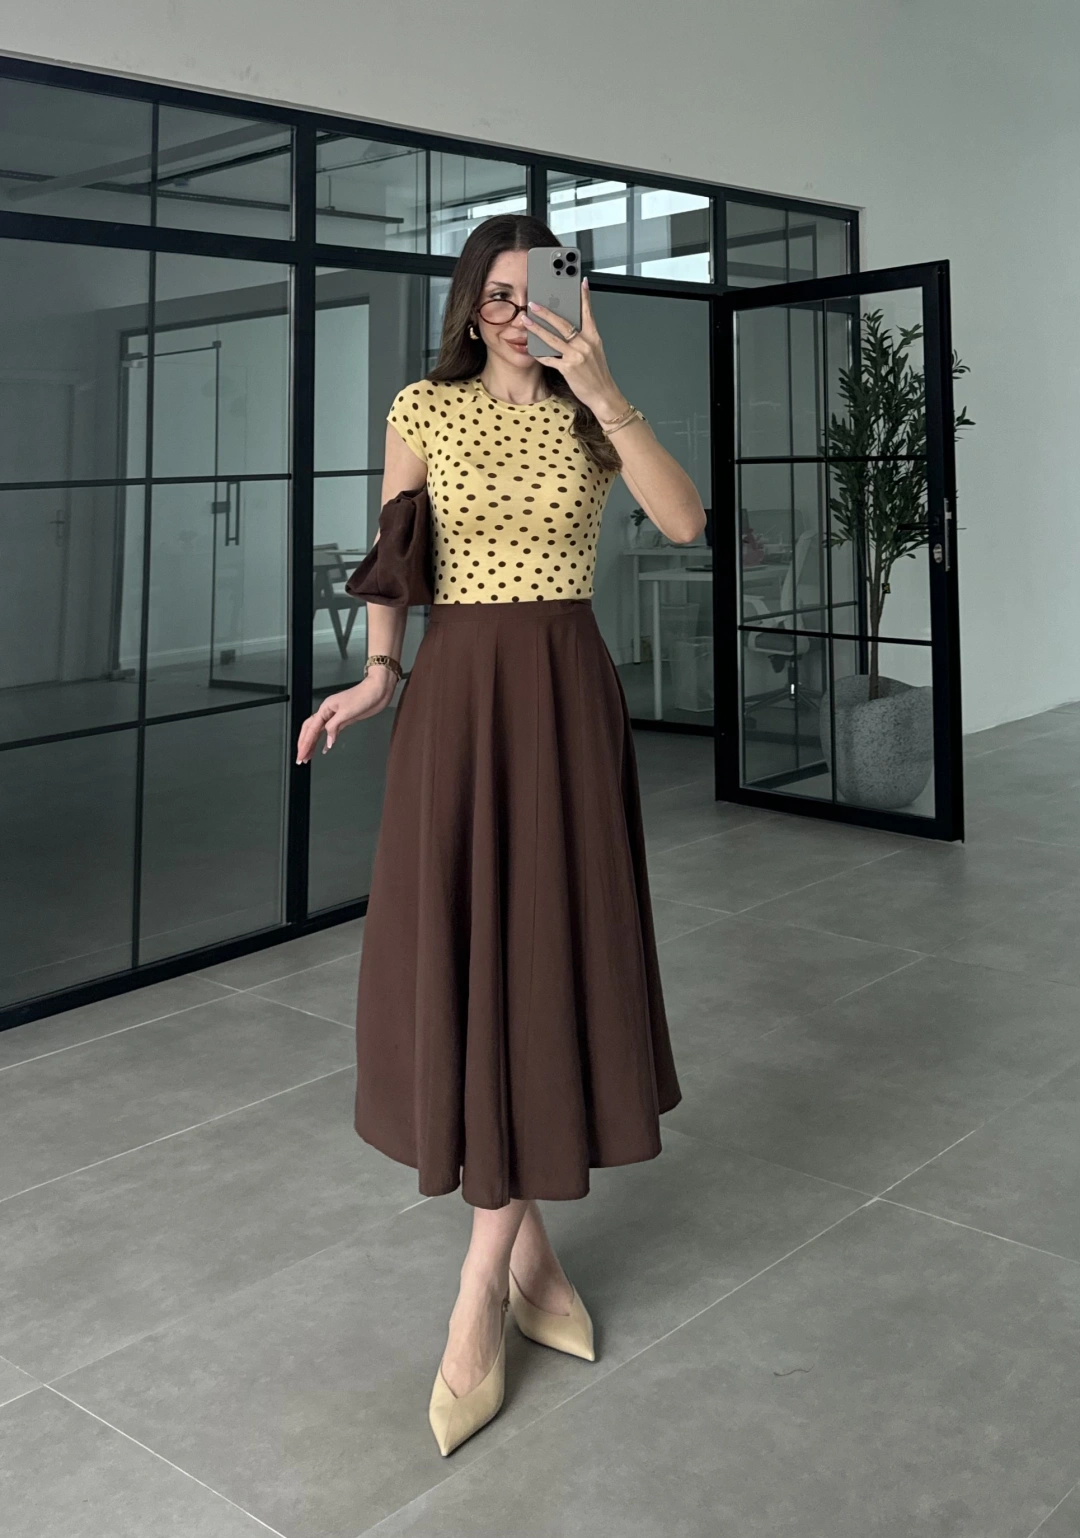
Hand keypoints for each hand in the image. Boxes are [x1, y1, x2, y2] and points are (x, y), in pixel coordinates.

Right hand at [295, 673, 395, 763]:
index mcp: (325, 708)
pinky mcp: (344, 720)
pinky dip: (326, 741)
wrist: (377, 691)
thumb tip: (328, 741)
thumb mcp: (346, 712)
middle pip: (310, 730)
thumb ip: (334, 726)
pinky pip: (330, 732)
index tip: (301, 754)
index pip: (311, 729)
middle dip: (304, 744)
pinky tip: (325, 748)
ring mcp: (335, 716)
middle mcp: (328, 712)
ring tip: (308, 756)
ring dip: (313, 744)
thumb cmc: (363, 696)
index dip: (305, 743)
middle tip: (301, 758)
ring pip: (319, 732)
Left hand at [522, 278, 625, 418]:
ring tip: (526, 321)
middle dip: (546, 312)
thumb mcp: (596, 351)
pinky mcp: (568, 368)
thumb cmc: (598, 374)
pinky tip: (531, 349)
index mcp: (593, 337)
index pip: (588, 312)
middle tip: (534, 304)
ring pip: (553, 338)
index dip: (584, 297)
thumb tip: (570, 328)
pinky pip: (550, 358)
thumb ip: (584, 338)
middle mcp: (585, 344)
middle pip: (563, 323)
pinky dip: (540, 354)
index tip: (580, 282)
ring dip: (537, 328)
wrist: (603, 395)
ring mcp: (576, 356)